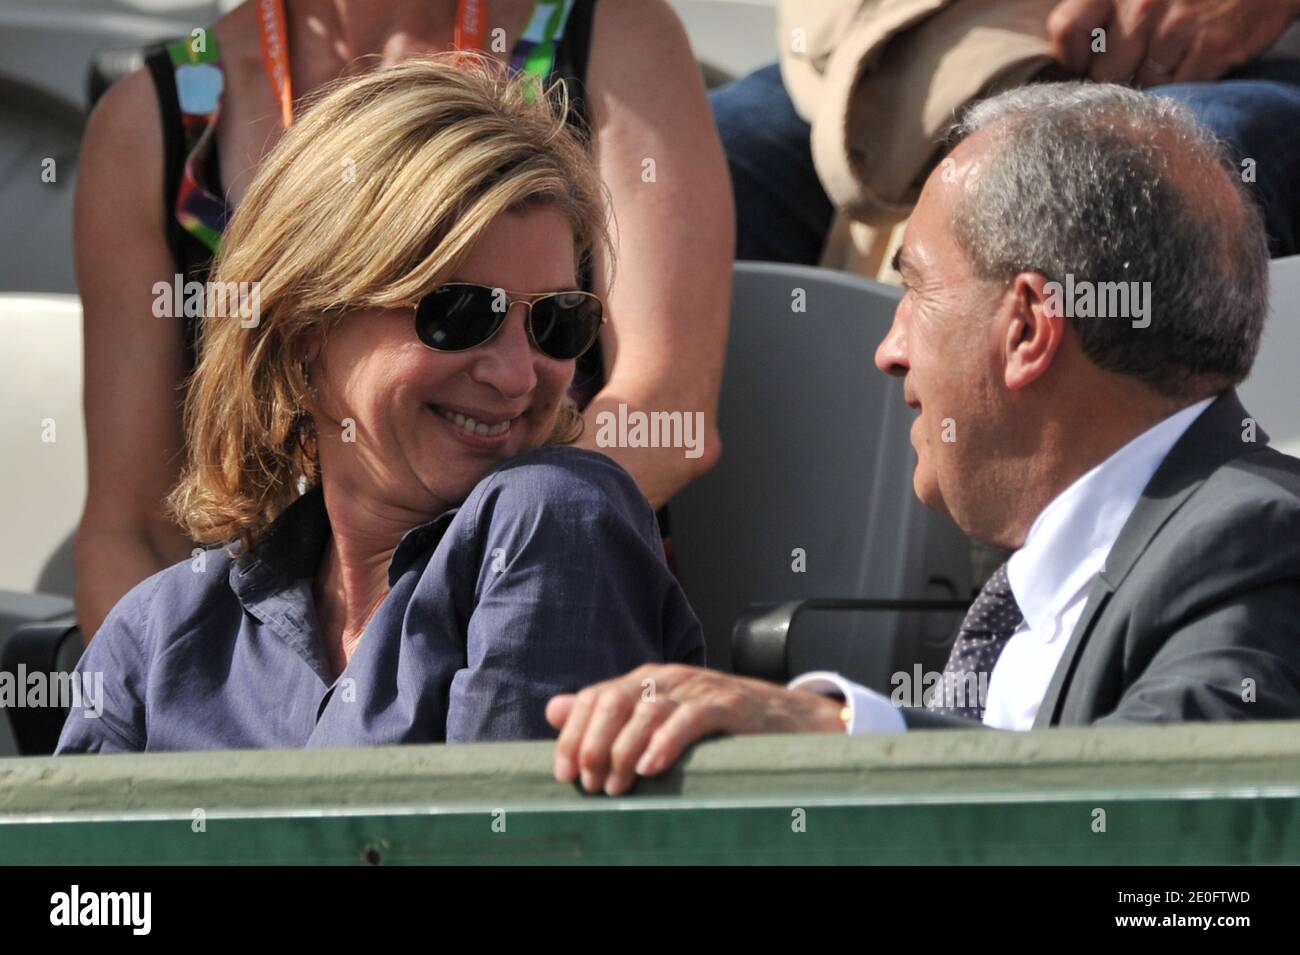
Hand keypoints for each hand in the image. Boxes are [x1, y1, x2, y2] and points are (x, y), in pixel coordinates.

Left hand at [546, 664, 845, 795]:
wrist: (788, 719)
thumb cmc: (720, 726)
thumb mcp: (659, 717)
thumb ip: (608, 714)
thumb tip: (553, 710)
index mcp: (647, 680)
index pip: (595, 697)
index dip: (573, 734)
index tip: (563, 772)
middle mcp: (667, 677)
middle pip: (614, 701)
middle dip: (593, 744)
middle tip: (589, 783)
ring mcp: (698, 688)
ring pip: (646, 712)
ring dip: (623, 751)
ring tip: (616, 786)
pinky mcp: (727, 704)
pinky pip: (689, 719)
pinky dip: (665, 743)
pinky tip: (650, 767)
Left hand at [1047, 0, 1299, 86]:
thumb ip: (1104, 9)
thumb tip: (1075, 55)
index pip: (1067, 30)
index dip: (1074, 57)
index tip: (1086, 63)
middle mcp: (1142, 3)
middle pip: (1104, 71)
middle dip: (1117, 76)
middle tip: (1134, 67)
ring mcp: (1177, 26)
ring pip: (1141, 84)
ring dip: (1152, 83)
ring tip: (1168, 60)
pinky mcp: (1213, 47)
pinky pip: (1179, 88)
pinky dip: (1183, 85)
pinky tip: (1191, 64)